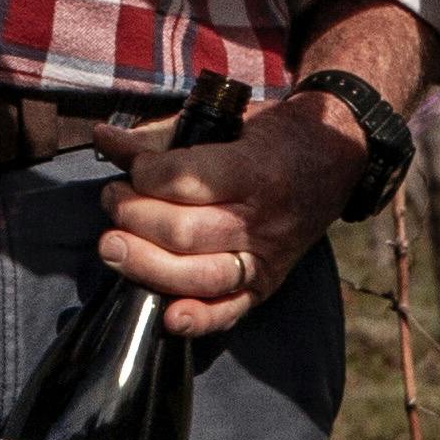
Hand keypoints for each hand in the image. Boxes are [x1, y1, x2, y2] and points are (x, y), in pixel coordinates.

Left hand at [88, 90, 365, 342]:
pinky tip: (166, 316)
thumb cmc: (274, 135)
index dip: (146, 173)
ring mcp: (266, 257)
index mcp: (255, 169)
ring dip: (146, 265)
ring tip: (113, 246)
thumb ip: (162, 134)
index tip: (131, 166)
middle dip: (134, 217)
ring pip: (200, 275)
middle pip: (186, 231)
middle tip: (112, 199)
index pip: (188, 179)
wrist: (336, 159)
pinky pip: (231, 311)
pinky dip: (198, 319)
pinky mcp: (267, 283)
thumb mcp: (226, 120)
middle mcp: (263, 219)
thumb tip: (104, 137)